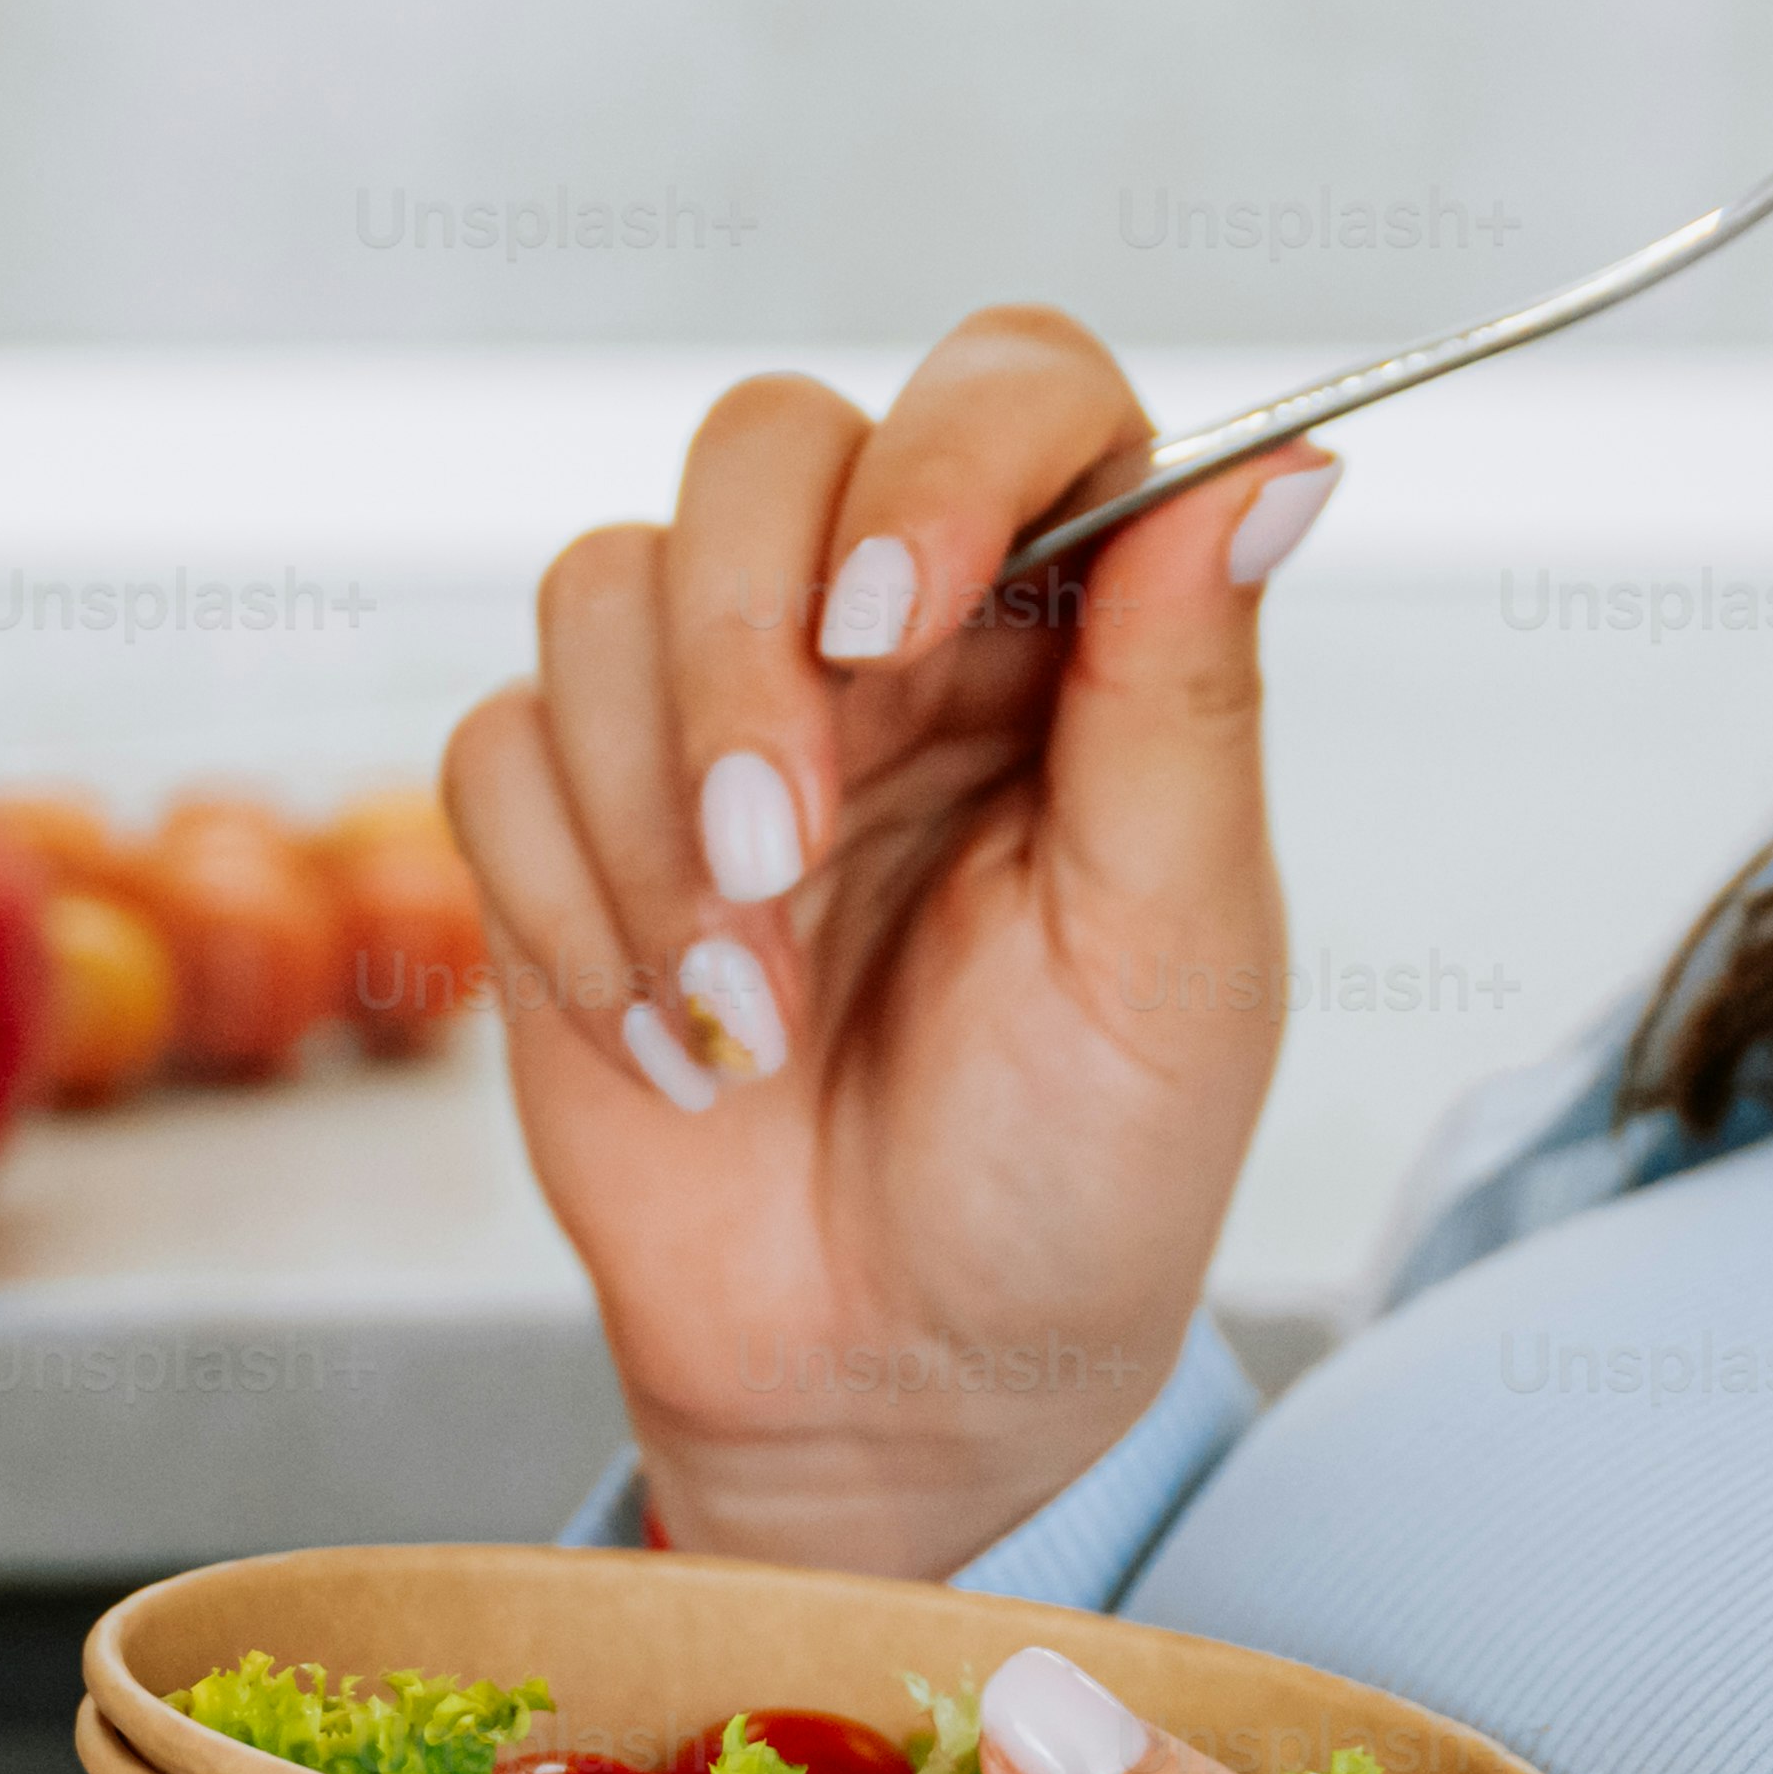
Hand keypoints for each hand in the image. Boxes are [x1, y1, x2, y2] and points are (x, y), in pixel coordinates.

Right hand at [447, 315, 1341, 1577]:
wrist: (896, 1383)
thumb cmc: (1074, 1179)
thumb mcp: (1174, 958)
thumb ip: (1189, 701)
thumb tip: (1275, 470)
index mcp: (1070, 630)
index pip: (1013, 390)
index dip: (943, 456)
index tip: (897, 611)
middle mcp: (888, 635)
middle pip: (761, 444)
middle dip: (745, 650)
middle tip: (785, 855)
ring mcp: (711, 716)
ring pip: (603, 582)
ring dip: (654, 814)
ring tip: (751, 1009)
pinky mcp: (566, 821)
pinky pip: (498, 747)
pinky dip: (571, 905)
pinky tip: (676, 1045)